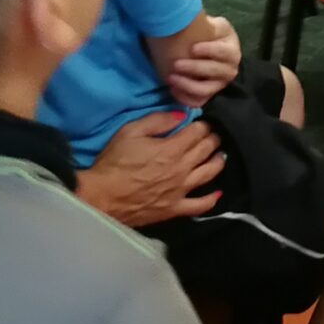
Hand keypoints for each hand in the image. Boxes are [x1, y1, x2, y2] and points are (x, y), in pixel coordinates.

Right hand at [76, 112, 226, 225]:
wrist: (102, 197)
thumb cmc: (114, 162)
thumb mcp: (130, 131)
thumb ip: (157, 120)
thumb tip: (181, 115)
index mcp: (172, 148)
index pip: (198, 132)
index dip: (204, 125)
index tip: (205, 122)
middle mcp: (182, 168)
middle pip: (206, 150)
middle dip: (213, 139)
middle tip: (215, 135)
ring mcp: (181, 190)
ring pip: (209, 173)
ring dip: (218, 162)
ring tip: (220, 155)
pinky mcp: (175, 208)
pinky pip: (200, 205)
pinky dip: (212, 199)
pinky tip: (218, 193)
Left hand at [164, 16, 241, 108]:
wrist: (208, 48)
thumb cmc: (210, 35)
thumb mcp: (215, 25)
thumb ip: (210, 24)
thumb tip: (197, 22)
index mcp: (232, 51)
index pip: (224, 52)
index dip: (209, 51)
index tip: (192, 48)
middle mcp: (229, 71)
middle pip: (214, 72)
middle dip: (194, 69)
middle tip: (176, 64)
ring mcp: (219, 85)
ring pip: (205, 90)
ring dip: (187, 85)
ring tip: (171, 78)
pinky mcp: (208, 95)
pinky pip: (197, 102)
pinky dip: (184, 98)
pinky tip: (172, 88)